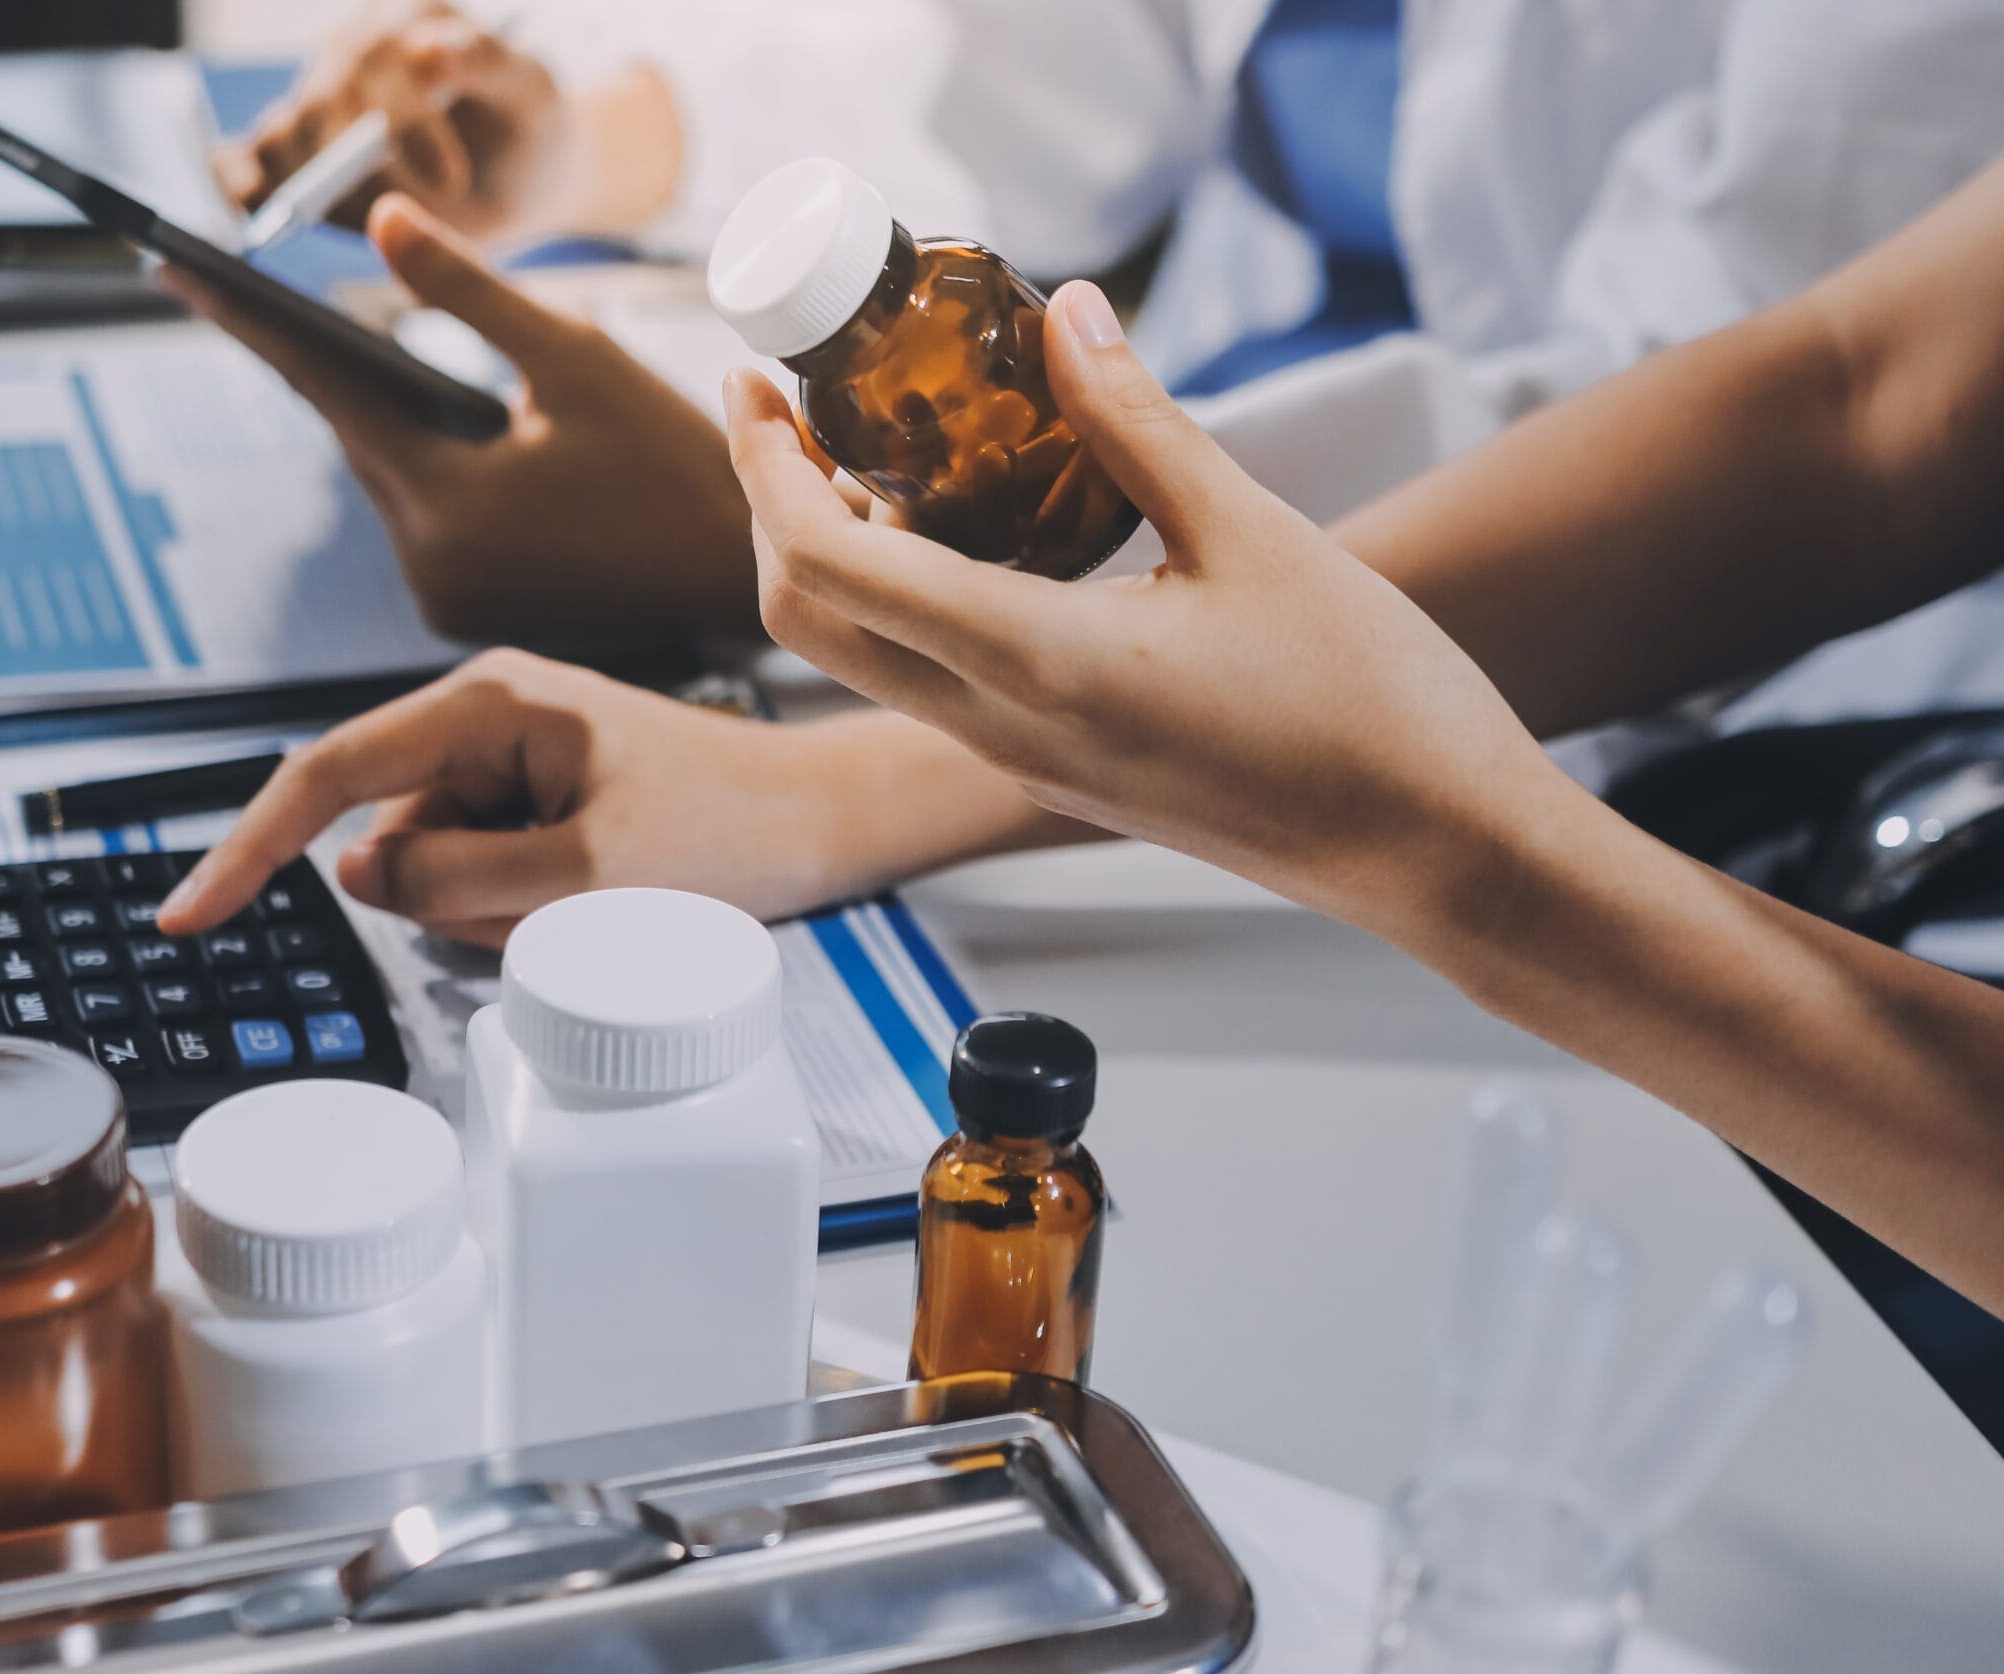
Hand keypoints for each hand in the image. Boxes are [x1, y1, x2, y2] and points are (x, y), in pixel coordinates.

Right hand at [158, 651, 884, 947]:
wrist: (813, 824)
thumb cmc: (726, 830)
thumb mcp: (587, 873)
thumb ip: (456, 879)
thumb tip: (357, 873)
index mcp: (486, 704)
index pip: (327, 775)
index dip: (247, 849)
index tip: (185, 917)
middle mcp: (481, 717)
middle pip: (389, 838)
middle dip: (452, 898)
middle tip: (569, 899)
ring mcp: (503, 760)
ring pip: (431, 870)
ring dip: (493, 911)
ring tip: (598, 892)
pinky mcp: (527, 798)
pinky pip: (475, 876)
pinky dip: (517, 908)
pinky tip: (595, 894)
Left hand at [164, 194, 756, 639]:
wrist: (738, 578)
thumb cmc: (675, 466)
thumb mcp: (576, 359)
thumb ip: (468, 294)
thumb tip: (384, 223)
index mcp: (448, 504)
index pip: (330, 392)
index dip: (252, 322)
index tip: (178, 270)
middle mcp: (430, 567)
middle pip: (358, 439)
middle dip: (337, 369)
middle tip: (261, 297)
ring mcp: (444, 599)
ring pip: (390, 479)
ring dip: (393, 423)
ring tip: (378, 361)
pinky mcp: (464, 612)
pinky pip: (422, 519)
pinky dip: (429, 471)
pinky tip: (444, 433)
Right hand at [215, 1, 569, 241]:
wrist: (523, 178)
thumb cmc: (532, 133)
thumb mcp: (533, 95)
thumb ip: (487, 65)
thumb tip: (426, 50)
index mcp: (411, 19)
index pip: (388, 60)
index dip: (412, 121)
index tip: (453, 179)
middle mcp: (356, 50)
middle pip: (325, 101)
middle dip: (357, 165)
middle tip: (398, 214)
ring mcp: (320, 96)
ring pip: (286, 132)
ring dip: (307, 181)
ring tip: (341, 218)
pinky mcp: (300, 147)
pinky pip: (252, 156)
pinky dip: (244, 180)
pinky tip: (255, 207)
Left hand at [722, 280, 1590, 941]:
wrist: (1429, 850)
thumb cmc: (1366, 702)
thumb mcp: (1254, 533)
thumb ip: (1138, 422)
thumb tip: (1064, 314)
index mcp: (1035, 663)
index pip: (825, 564)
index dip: (760, 467)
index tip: (753, 384)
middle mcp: (999, 727)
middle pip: (807, 620)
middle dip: (768, 507)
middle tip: (793, 407)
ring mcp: (1019, 759)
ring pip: (862, 655)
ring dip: (831, 553)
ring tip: (874, 447)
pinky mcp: (1053, 768)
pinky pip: (931, 678)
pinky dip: (902, 596)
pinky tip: (964, 525)